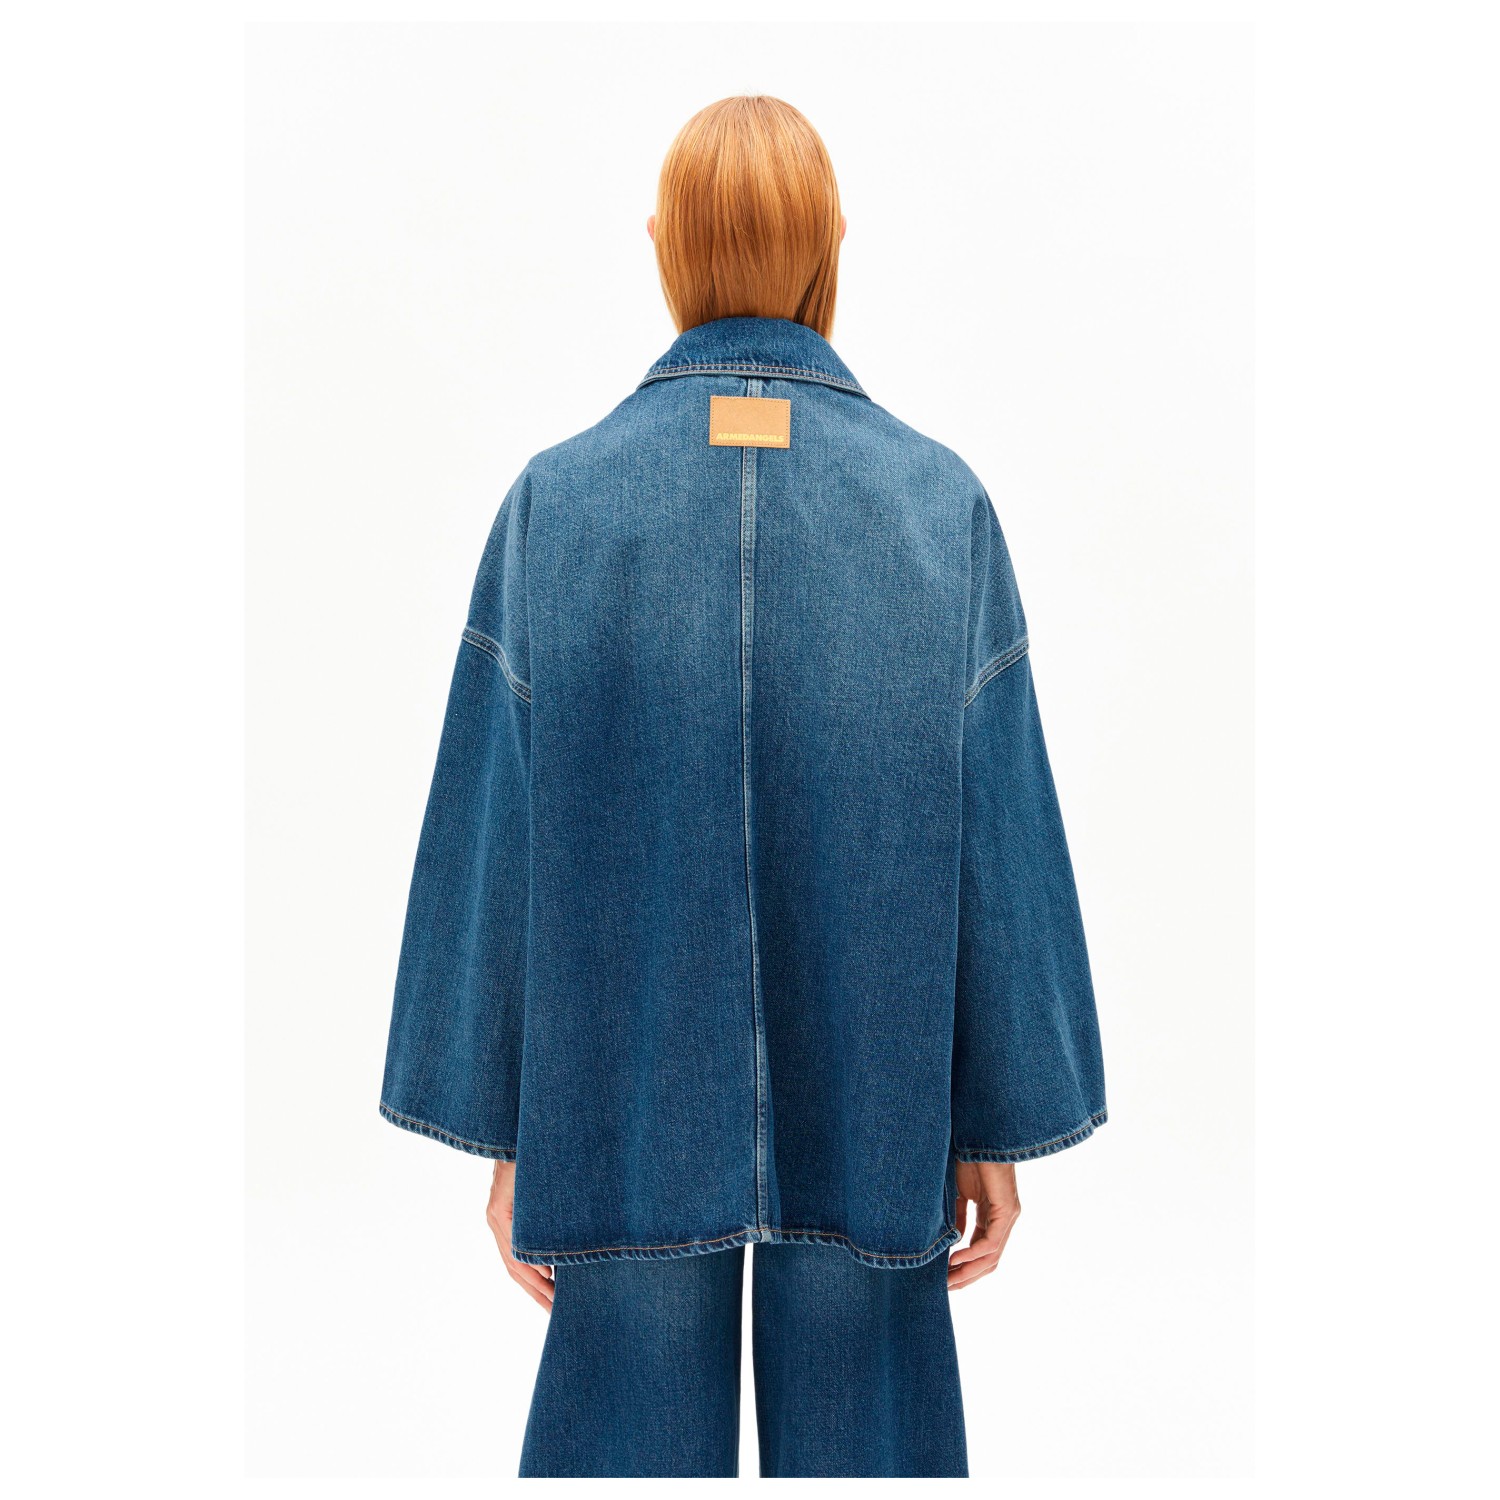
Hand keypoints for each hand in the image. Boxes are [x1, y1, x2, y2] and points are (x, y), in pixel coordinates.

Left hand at [486, 1160, 554, 1310]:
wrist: (513, 1131)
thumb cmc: (531, 1161)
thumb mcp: (539, 1195)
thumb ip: (546, 1220)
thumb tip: (561, 1250)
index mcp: (505, 1222)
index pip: (518, 1265)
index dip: (534, 1288)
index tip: (552, 1305)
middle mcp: (496, 1221)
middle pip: (515, 1268)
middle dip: (536, 1292)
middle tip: (556, 1313)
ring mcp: (496, 1213)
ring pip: (513, 1258)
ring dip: (534, 1282)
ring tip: (554, 1301)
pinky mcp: (498, 1204)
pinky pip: (514, 1238)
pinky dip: (529, 1258)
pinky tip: (545, 1272)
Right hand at [948, 1160, 1020, 1290]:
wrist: (978, 1134)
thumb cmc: (967, 1158)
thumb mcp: (957, 1194)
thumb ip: (957, 1218)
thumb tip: (951, 1244)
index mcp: (991, 1216)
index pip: (981, 1252)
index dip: (964, 1268)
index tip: (944, 1279)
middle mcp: (1003, 1220)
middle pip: (988, 1261)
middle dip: (966, 1277)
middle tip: (946, 1289)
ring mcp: (1007, 1216)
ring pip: (991, 1256)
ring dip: (970, 1272)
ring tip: (949, 1281)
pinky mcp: (1006, 1210)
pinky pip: (991, 1241)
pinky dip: (973, 1254)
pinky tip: (956, 1259)